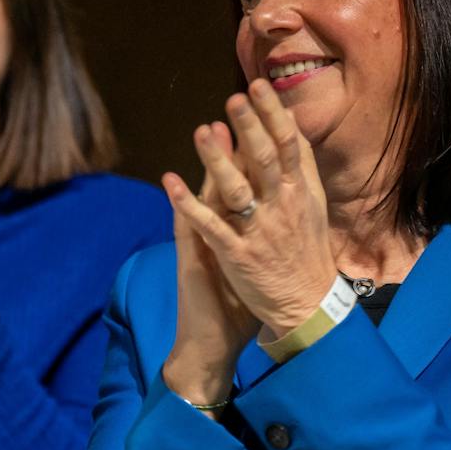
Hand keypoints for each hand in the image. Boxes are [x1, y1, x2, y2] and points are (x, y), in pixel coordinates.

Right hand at [160, 124, 259, 406]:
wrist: (211, 343)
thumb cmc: (235, 306)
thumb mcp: (252, 265)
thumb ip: (261, 236)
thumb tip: (279, 210)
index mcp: (239, 228)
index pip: (253, 183)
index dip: (263, 151)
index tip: (273, 117)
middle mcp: (220, 229)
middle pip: (232, 178)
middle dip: (237, 143)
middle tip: (238, 106)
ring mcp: (204, 242)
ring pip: (207, 195)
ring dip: (207, 164)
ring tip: (207, 129)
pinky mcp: (193, 261)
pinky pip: (187, 229)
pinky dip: (180, 205)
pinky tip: (171, 182)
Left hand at [164, 79, 333, 340]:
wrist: (307, 306)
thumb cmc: (306, 254)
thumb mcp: (313, 209)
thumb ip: (302, 171)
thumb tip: (294, 130)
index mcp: (303, 195)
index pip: (291, 146)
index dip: (274, 115)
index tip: (259, 86)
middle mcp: (284, 208)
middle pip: (267, 160)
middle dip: (251, 127)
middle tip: (233, 97)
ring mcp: (260, 231)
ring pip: (237, 189)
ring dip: (218, 159)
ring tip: (201, 130)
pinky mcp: (237, 254)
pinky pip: (210, 225)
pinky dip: (188, 203)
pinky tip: (170, 183)